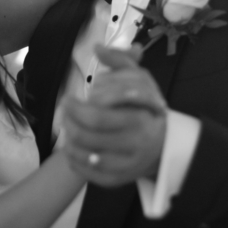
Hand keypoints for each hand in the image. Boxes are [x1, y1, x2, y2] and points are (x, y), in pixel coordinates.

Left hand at [62, 45, 167, 186]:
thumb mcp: (139, 80)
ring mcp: (129, 164)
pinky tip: (71, 148)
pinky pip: (89, 174)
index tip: (68, 98)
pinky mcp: (119, 180)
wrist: (164, 148)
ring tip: (66, 127)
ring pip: (86, 155)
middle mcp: (137, 142)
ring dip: (69, 139)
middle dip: (69, 120)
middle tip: (64, 111)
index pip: (99, 112)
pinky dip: (75, 161)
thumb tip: (97, 47)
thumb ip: (120, 61)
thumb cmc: (146, 110)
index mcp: (142, 117)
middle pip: (89, 133)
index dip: (77, 106)